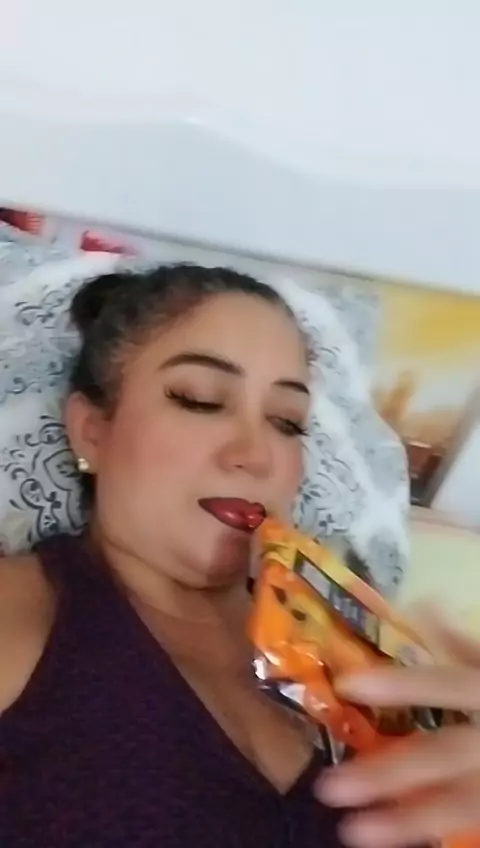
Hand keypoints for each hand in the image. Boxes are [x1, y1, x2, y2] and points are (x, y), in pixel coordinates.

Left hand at [315, 614, 479, 847]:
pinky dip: (434, 832)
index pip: (446, 685)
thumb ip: (468, 642)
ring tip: (352, 832)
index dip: (399, 684)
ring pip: (458, 806)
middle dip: (387, 773)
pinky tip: (396, 841)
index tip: (347, 685)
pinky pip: (472, 824)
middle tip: (328, 787)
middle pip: (442, 755)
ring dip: (405, 822)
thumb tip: (423, 604)